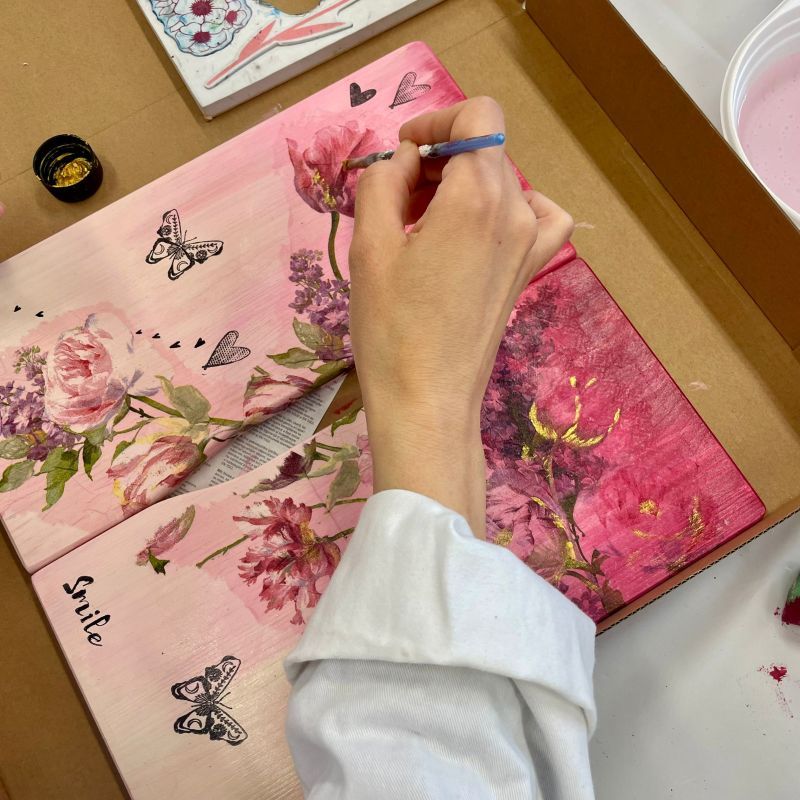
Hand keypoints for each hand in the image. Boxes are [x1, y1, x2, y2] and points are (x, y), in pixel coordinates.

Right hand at [349, 97, 572, 535]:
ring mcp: (530, 245)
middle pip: (485, 150)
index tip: (402, 156)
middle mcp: (516, 212)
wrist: (426, 401)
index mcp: (477, 197)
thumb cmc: (390, 328)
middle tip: (396, 204)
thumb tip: (405, 161)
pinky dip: (511, 209)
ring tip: (426, 224)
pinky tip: (481, 232)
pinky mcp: (529, 273)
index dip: (435, 122)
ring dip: (464, 186)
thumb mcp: (369, 245)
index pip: (477, 116)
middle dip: (439, 160)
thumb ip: (383, 181)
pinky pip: (538, 217)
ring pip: (504, 181)